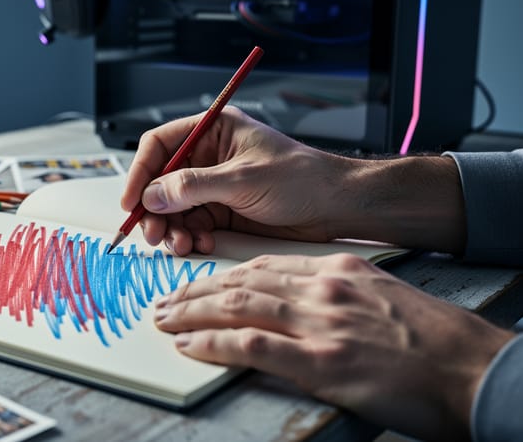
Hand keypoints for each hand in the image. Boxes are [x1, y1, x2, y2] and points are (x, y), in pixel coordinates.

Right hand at [122, 107, 355, 254]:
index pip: (160, 145)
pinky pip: (192, 224)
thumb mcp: (243, 179)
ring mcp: (213, 185)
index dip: (140, 172)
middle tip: (154, 234)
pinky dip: (190, 237)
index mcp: (212, 131)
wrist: (336, 207)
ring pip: (173, 208)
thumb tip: (152, 196)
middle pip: (161, 181)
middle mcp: (208, 157)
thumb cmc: (302, 178)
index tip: (131, 201)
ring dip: (171, 228)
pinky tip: (201, 244)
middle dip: (154, 209)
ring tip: (180, 245)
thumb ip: (193, 187)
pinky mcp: (222, 211)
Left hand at [154, 253, 513, 439]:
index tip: (198, 283)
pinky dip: (212, 344)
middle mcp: (321, 290)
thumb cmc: (431, 339)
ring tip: (164, 319)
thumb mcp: (378, 297)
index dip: (221, 275)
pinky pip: (249, 345)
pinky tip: (188, 345)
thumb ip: (333, 295)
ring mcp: (318, 324)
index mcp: (335, 271)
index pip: (262, 265)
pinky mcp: (319, 362)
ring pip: (236, 306)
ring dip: (191, 313)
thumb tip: (294, 304)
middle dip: (195, 291)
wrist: (470, 368)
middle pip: (241, 281)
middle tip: (166, 300)